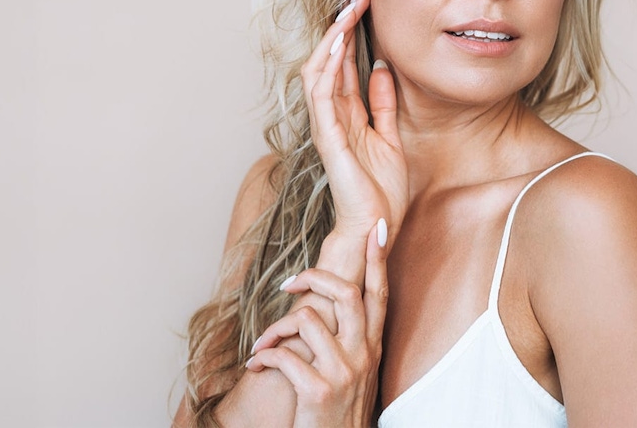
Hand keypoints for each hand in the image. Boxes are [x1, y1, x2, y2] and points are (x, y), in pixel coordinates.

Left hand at [246, 219, 389, 427]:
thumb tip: (324, 305)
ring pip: (308, 319)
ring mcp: (343, 372)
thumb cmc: (337, 409)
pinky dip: (263, 358)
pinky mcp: (318, 390)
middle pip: (346, 293)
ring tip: (262, 344)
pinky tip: (256, 366)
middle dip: (315, 277)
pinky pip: (283, 356)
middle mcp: (363, 354)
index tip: (377, 227)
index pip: (379, 292)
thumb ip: (347, 338)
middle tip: (290, 283)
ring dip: (275, 328)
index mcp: (372, 346)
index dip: (378, 259)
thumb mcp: (354, 370)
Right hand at [300, 0, 408, 238]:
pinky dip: (327, 69)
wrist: (376, 225)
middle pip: (329, 60)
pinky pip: (321, 97)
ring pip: (319, 72)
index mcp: (347, 114)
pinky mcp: (329, 138)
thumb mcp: (390, 135)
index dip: (352, 33)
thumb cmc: (381, 189)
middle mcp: (332, 116)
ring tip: (346, 12)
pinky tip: (336, 46)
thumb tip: (384, 69)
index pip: (343, 64)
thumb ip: (383, 104)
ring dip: (332, 40)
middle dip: (341, 26)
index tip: (366, 3)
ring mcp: (327, 126)